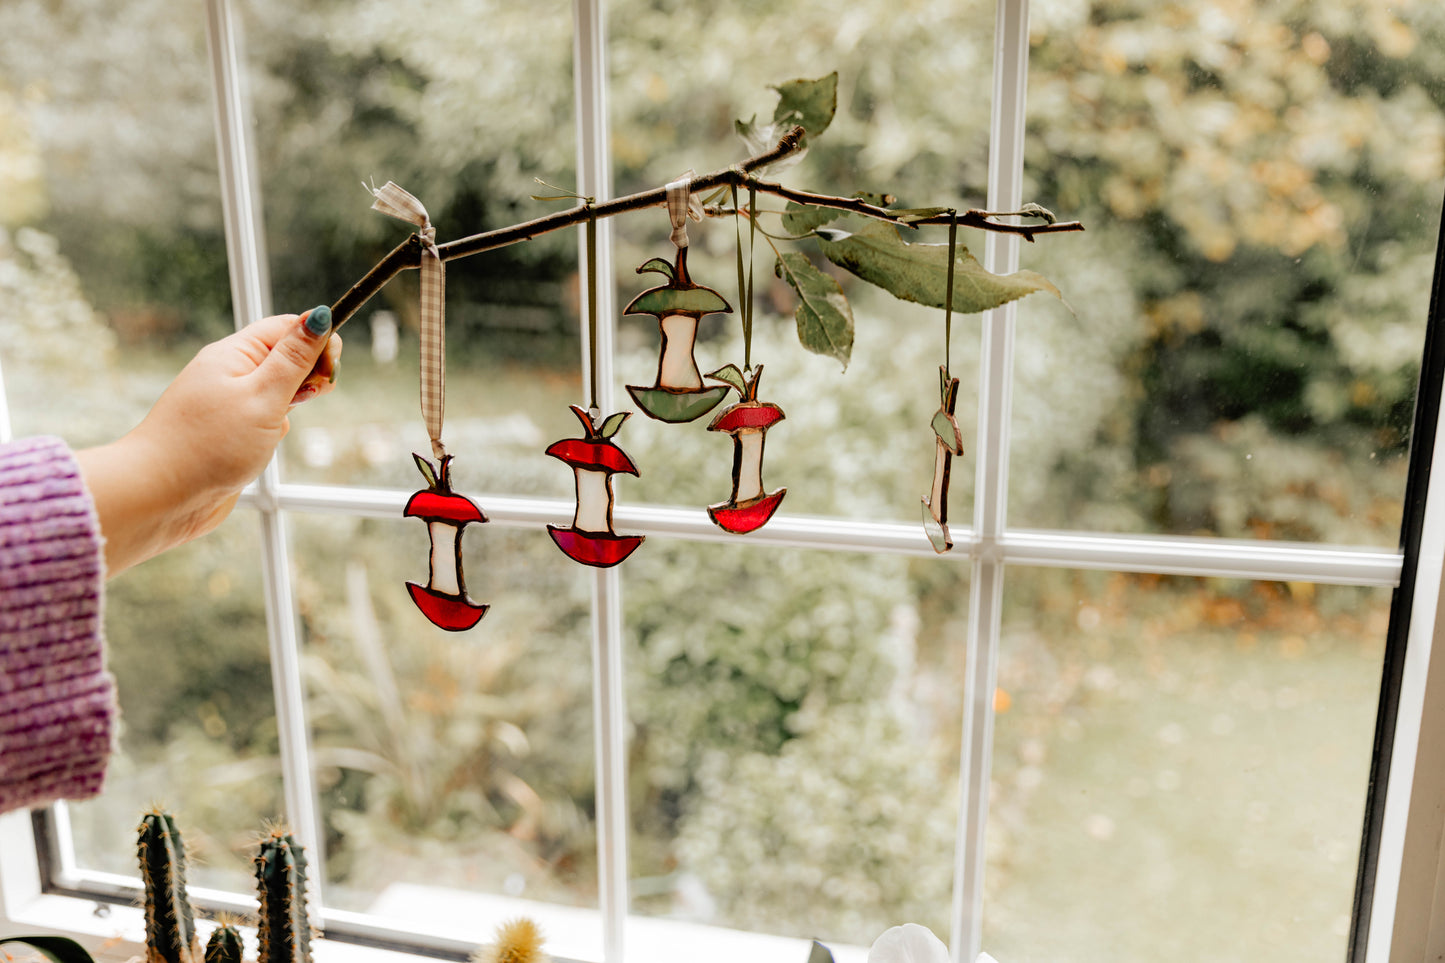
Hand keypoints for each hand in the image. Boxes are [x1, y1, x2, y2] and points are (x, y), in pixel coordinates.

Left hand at [78, 307, 342, 575]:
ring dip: (288, 410)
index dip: (318, 342)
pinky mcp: (228, 432)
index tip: (329, 371)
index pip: (288, 327)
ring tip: (270, 431)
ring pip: (278, 393)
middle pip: (285, 358)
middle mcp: (229, 373)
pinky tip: (260, 449)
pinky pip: (264, 421)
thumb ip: (294, 359)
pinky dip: (272, 432)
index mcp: (234, 354)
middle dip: (306, 378)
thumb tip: (319, 316)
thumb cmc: (206, 447)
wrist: (159, 497)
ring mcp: (227, 403)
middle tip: (306, 399)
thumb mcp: (262, 397)